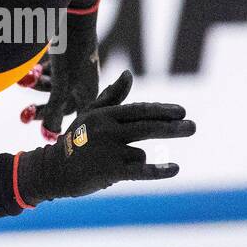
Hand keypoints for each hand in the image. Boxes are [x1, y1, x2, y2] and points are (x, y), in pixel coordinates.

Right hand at [14, 70, 195, 205]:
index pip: (139, 111)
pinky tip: (175, 168)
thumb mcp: (91, 115)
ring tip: (185, 139)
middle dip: (172, 126)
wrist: (53, 170)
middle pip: (145, 126)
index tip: (181, 111)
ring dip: (157, 152)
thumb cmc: (75, 140)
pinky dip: (158, 171)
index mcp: (104, 114)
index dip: (162, 110)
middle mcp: (106, 130)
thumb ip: (112, 96)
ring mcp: (108, 151)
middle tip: (192, 126)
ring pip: (139, 151)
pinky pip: (139, 171)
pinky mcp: (109, 171)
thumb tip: (128, 75)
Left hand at [17, 11, 99, 140]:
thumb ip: (54, 111)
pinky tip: (27, 68)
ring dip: (37, 85)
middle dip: (41, 109)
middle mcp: (84, 81)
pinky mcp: (65, 53)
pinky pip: (50, 70)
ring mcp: (75, 66)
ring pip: (53, 85)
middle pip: (61, 103)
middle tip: (22, 116)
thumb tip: (50, 137)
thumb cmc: (69, 49)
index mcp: (89, 91)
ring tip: (23, 79)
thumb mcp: (61, 84)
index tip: (43, 135)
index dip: (60, 126)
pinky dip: (38, 71)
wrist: (71, 9)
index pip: (76, 119)